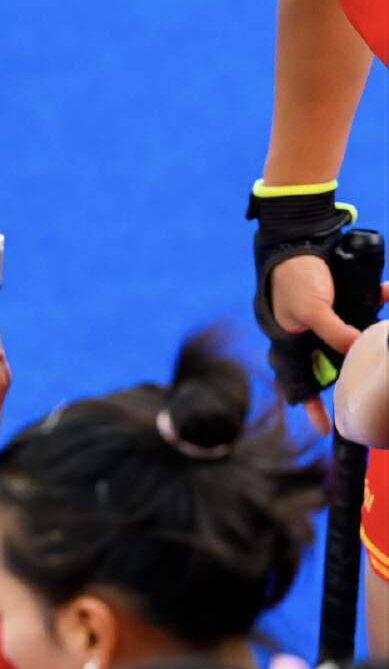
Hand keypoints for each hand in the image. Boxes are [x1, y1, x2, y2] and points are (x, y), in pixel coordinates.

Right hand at [269, 254, 364, 433]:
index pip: (298, 384)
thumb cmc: (292, 279)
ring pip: (349, 339)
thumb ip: (334, 330)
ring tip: (380, 341)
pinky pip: (362, 308)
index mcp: (290, 344)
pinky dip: (378, 300)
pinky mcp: (339, 302)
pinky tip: (388, 291)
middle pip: (328, 366)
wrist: (297, 240)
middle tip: (359, 392)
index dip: (311, 407)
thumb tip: (358, 348)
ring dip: (367, 338)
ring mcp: (325, 320)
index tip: (326, 429)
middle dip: (346, 376)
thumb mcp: (311, 308)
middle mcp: (308, 336)